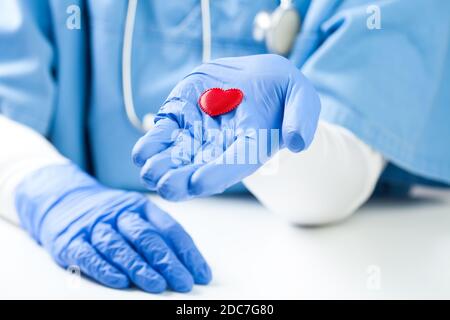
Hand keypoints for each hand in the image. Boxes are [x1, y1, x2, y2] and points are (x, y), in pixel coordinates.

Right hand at [15, 164, 210, 292]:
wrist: (62, 199)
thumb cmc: (108, 215)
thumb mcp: (134, 215)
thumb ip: (157, 235)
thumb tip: (187, 266)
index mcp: (141, 206)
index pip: (169, 228)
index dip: (187, 251)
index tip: (201, 273)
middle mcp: (119, 214)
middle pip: (147, 237)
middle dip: (167, 261)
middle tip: (183, 282)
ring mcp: (94, 227)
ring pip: (119, 247)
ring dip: (140, 267)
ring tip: (157, 285)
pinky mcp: (71, 241)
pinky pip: (89, 255)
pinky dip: (105, 269)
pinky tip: (120, 281)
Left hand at [132, 54, 320, 200]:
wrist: (257, 79)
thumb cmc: (282, 91)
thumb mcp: (301, 95)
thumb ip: (302, 117)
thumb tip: (296, 142)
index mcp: (251, 145)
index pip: (234, 164)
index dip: (217, 174)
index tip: (198, 183)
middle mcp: (222, 147)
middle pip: (200, 168)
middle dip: (182, 179)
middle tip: (166, 186)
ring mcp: (199, 133)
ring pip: (178, 155)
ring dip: (162, 164)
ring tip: (148, 169)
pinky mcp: (182, 116)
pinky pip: (165, 133)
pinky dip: (153, 143)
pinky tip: (142, 152)